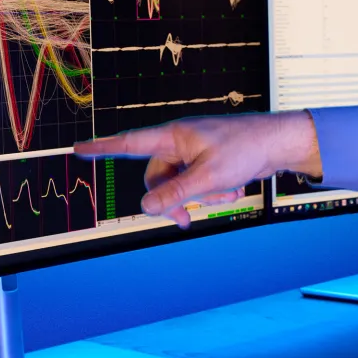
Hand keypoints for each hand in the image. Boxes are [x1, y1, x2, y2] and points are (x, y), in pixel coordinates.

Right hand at [72, 111, 320, 227]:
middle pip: (156, 179)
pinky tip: (233, 187)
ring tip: (225, 191)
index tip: (78, 150)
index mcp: (174, 136)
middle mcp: (180, 143)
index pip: (130, 143)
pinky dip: (212, 191)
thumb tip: (146, 208)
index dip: (102, 148)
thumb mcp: (207, 177)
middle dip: (171, 201)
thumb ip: (175, 193)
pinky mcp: (207, 162)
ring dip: (198, 197)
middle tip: (186, 221)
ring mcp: (194, 153)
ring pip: (179, 186)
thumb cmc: (245, 149)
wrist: (279, 143)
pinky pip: (198, 185)